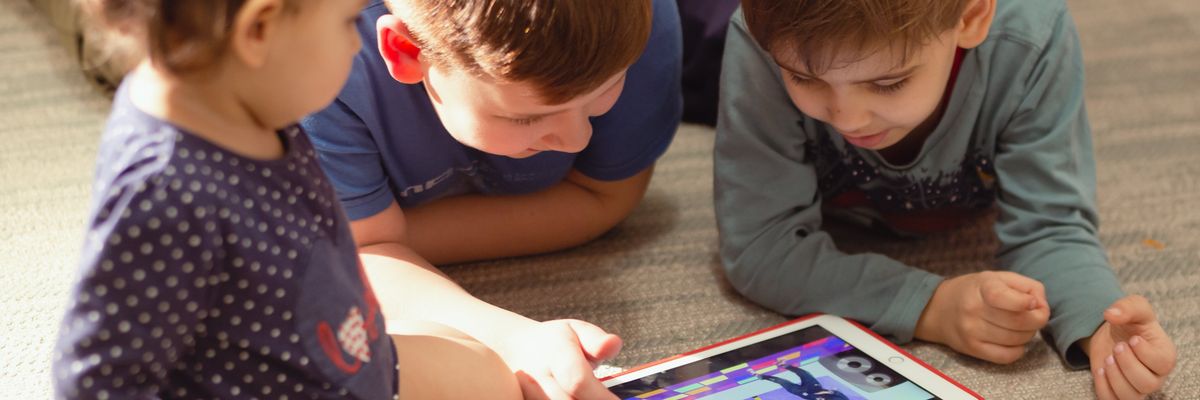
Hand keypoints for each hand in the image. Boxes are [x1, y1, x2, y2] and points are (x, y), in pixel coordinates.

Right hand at [498, 319, 622, 399]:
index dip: (601, 397)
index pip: (577, 380)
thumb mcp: (576, 331)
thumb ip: (596, 340)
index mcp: (554, 354)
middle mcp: (536, 378)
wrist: (514, 350)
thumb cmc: (555, 343)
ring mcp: (527, 395)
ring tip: (595, 399)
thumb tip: (614, 344)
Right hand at [914, 271, 1049, 363]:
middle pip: (1020, 323)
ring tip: (1020, 326)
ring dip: (1028, 334)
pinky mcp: (972, 349)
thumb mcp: (998, 277)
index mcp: (982, 287)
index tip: (1033, 302)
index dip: (1029, 303)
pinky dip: (1018, 350)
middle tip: (1034, 315)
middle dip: (1037, 320)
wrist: (938, 308)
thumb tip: (1041, 307)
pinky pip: (1006, 356)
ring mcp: (972, 331)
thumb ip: (1027, 287)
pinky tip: (1014, 340)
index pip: (1007, 298)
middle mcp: (974, 309)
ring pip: (1017, 340)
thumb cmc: (975, 291)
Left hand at [1087, 295, 1175, 399]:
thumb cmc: (1131, 324)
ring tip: (1108, 358)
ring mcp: (1137, 387)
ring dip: (1115, 377)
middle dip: (1127, 364)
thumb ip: (1127, 307)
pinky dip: (1103, 387)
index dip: (1144, 352)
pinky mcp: (1119, 393)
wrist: (1113, 336)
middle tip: (1117, 347)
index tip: (1132, 339)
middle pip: (1147, 384)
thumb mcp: (1134, 307)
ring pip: (1130, 396)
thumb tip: (1111, 314)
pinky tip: (1100, 370)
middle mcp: (1155, 376)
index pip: (1162, 363)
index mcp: (1165, 355)